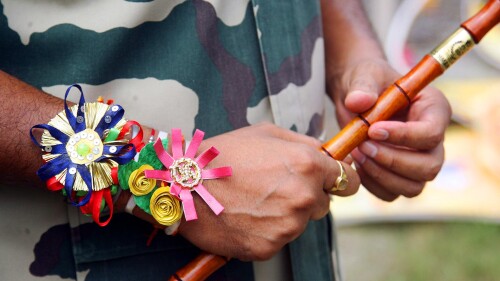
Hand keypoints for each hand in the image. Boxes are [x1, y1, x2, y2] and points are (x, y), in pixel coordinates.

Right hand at [177, 123, 359, 259]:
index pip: (349, 181)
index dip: (341, 180)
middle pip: (323, 203)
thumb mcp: (265, 133)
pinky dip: (267, 230)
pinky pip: (279, 238)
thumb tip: (326, 154)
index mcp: (307, 165)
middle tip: (275, 186)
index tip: (334, 182)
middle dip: (307, 195)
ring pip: (300, 222)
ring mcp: (287, 225)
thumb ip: (304, 143)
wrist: (184, 186)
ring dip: (286, 213)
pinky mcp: (270, 247)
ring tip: (254, 199)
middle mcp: (303, 197)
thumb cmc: (223, 155)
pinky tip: (246, 215)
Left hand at [329, 58, 451, 200]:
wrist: (355, 96)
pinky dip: (372, 185)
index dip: (404, 137)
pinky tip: (356, 165)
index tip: (373, 130)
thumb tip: (358, 101)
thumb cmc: (367, 81)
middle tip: (362, 145)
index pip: (432, 134)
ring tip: (356, 153)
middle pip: (428, 166)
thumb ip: (362, 86)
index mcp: (434, 110)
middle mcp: (432, 140)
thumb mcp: (364, 75)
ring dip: (381, 175)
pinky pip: (391, 194)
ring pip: (413, 186)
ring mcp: (418, 161)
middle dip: (392, 161)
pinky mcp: (399, 176)